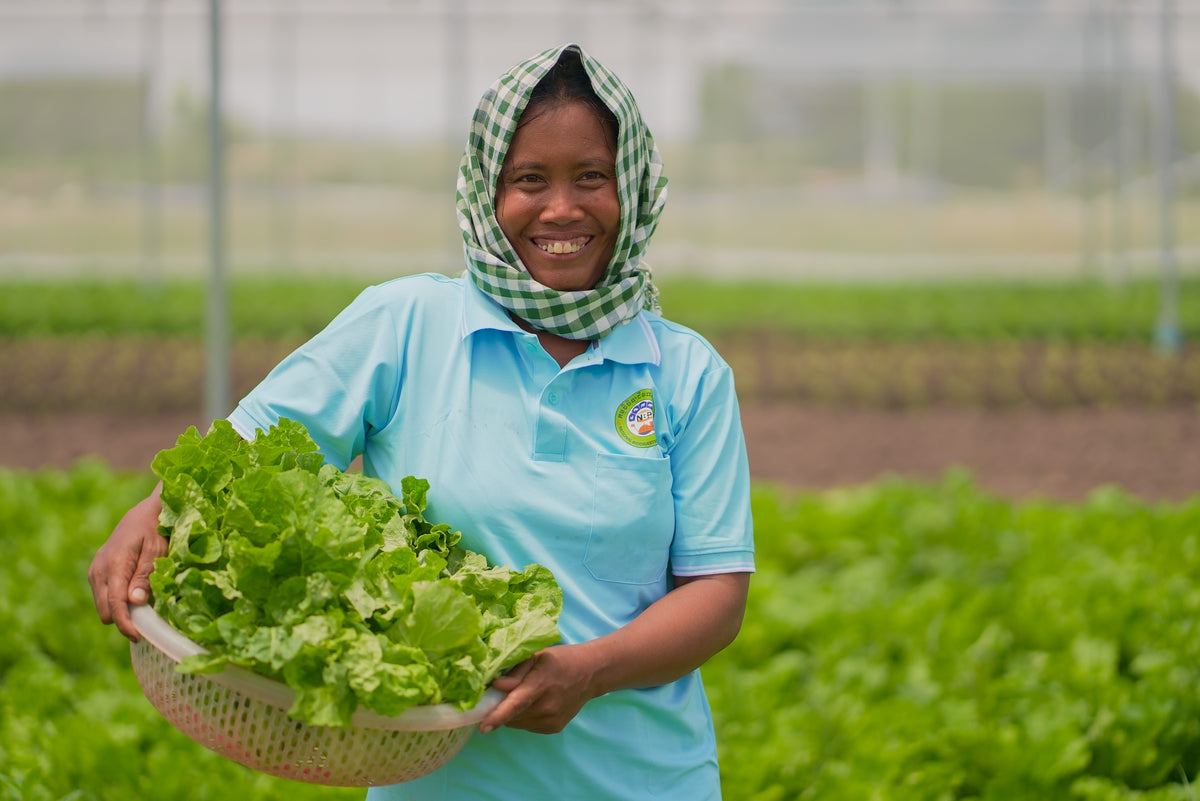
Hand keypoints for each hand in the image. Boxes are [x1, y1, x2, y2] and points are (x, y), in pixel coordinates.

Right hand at [87, 491, 165, 641]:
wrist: (145, 513)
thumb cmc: (156, 530)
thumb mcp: (157, 552)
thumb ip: (145, 576)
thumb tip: (134, 602)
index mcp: (114, 564)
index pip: (114, 604)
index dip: (125, 624)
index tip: (138, 637)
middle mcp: (99, 570)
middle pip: (105, 611)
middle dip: (124, 620)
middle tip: (148, 620)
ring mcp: (95, 571)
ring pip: (102, 606)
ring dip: (120, 611)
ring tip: (144, 606)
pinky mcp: (96, 573)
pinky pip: (103, 596)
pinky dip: (117, 601)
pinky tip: (135, 594)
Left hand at [478, 644, 599, 734]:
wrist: (591, 673)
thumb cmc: (561, 660)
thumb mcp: (538, 657)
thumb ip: (516, 672)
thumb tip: (496, 686)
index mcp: (541, 685)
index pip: (516, 704)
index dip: (497, 716)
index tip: (483, 727)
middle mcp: (547, 707)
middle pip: (512, 716)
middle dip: (500, 708)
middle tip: (501, 694)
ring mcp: (552, 720)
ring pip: (518, 723)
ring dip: (513, 713)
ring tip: (524, 695)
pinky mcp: (554, 728)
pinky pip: (528, 726)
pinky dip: (524, 717)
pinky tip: (535, 703)